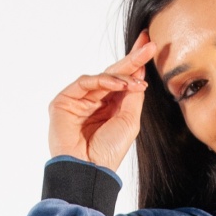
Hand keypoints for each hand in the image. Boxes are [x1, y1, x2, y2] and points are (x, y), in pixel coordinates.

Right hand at [48, 31, 155, 170]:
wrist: (90, 170)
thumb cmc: (109, 151)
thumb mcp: (130, 121)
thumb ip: (133, 95)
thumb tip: (140, 70)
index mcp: (109, 107)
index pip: (122, 81)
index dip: (136, 63)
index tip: (151, 47)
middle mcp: (93, 101)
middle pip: (113, 74)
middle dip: (132, 59)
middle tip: (149, 45)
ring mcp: (78, 100)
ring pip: (101, 77)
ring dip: (122, 75)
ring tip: (138, 82)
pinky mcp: (64, 101)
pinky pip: (85, 82)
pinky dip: (103, 80)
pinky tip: (120, 85)